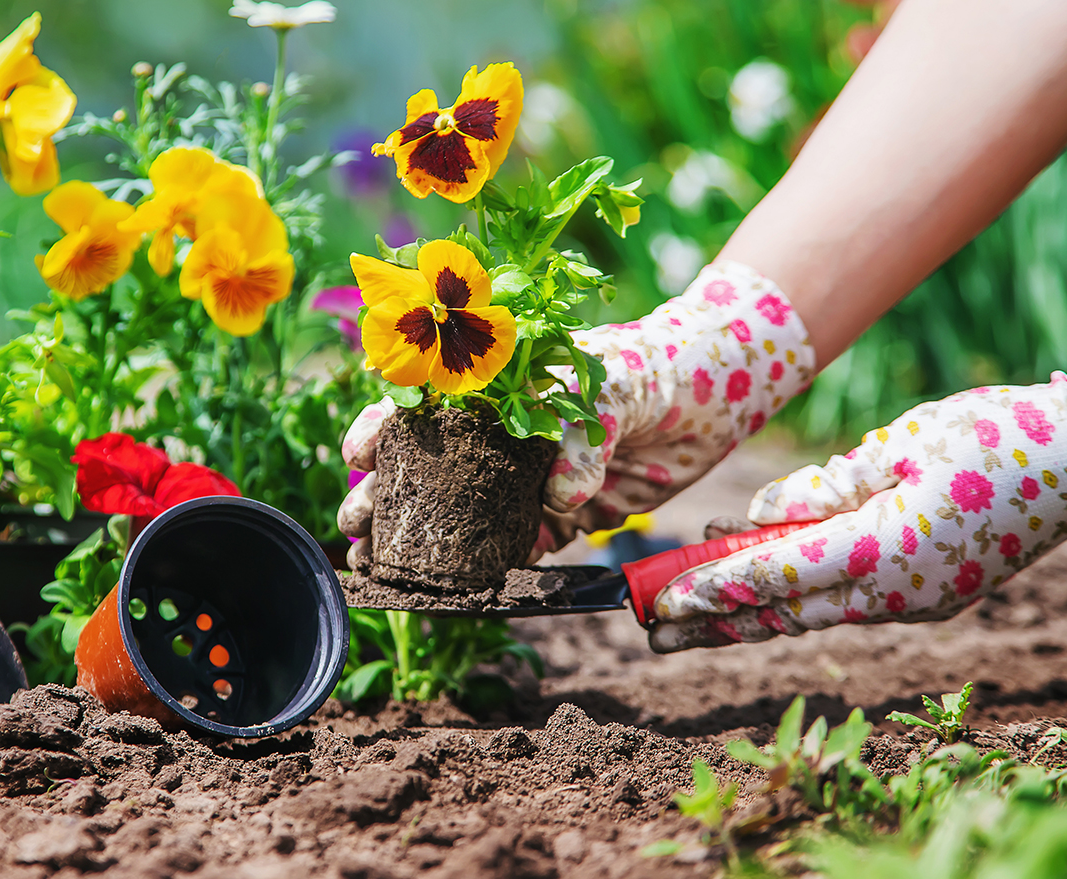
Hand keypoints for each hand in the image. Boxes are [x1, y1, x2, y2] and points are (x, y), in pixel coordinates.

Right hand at [338, 261, 815, 561]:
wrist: (711, 395)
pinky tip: (455, 583)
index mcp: (499, 388)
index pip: (427, 404)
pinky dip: (489, 564)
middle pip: (429, 466)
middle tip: (355, 524)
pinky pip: (517, 544)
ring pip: (462, 513)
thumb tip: (560, 497)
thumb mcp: (612, 383)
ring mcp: (529, 479)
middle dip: (386, 493)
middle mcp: (503, 435)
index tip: (358, 454)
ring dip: (421, 538)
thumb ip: (583, 437)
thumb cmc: (651, 366)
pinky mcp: (563, 515)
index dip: (385, 427)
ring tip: (381, 563)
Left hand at [649, 372, 1066, 652]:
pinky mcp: (929, 595)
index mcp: (882, 550)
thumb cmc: (992, 437)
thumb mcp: (896, 445)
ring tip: (691, 621)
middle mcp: (895, 592)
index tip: (657, 599)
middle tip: (651, 632)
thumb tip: (756, 516)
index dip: (707, 586)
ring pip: (812, 612)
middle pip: (781, 612)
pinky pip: (847, 600)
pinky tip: (765, 586)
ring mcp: (916, 601)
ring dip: (751, 614)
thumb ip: (821, 489)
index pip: (771, 575)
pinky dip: (800, 595)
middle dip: (713, 622)